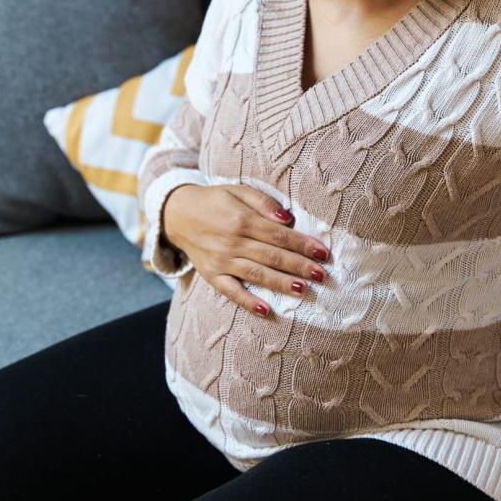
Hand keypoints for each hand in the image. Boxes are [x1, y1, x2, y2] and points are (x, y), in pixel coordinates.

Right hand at [162, 183, 330, 318]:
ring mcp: (221, 261)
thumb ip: (263, 202)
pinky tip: (265, 310)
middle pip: (271, 256)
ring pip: (256, 274)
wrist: (177, 213)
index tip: (323, 252)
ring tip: (303, 290)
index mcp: (241, 219)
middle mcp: (232, 242)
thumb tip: (287, 218)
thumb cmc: (214, 201)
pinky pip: (230, 291)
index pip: (278, 234)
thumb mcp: (238, 190)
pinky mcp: (211, 275)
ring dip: (280, 283)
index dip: (302, 243)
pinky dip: (247, 302)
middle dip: (299, 265)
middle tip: (322, 275)